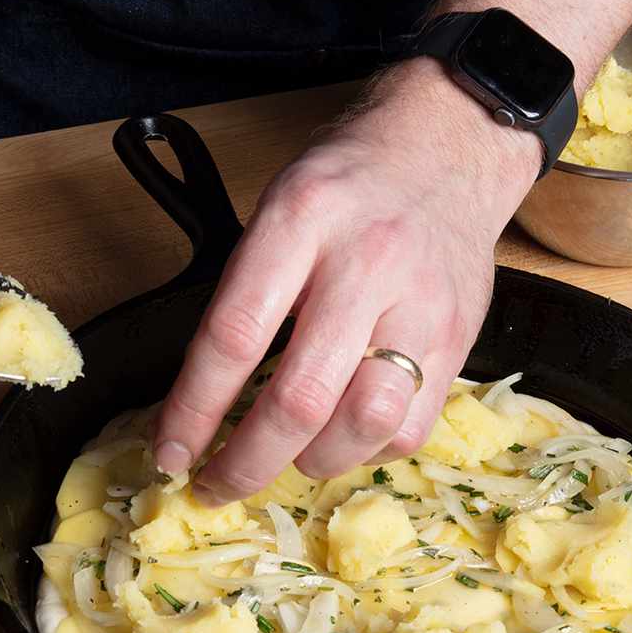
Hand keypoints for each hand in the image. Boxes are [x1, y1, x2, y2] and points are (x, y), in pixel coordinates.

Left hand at [153, 59, 541, 503]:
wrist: (450, 146)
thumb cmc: (346, 187)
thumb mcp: (276, 210)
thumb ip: (244, 297)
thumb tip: (197, 406)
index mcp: (299, 220)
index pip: (233, 335)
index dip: (194, 409)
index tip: (170, 452)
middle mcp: (366, 262)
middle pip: (300, 397)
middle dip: (246, 462)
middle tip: (216, 486)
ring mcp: (422, 305)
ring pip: (364, 422)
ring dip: (312, 463)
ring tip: (287, 460)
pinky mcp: (461, 339)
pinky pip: (410, 427)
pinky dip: (365, 452)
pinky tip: (342, 437)